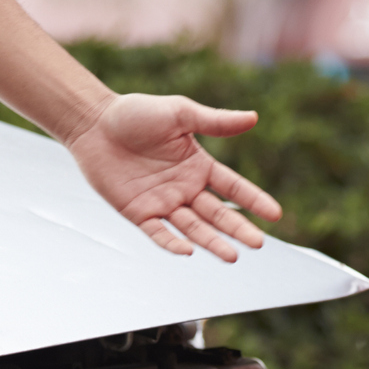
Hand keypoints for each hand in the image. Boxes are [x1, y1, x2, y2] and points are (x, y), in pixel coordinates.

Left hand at [65, 94, 281, 261]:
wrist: (93, 123)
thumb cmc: (136, 112)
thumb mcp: (180, 113)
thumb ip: (215, 121)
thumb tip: (253, 118)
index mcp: (198, 165)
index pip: (233, 187)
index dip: (253, 200)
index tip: (275, 215)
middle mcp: (184, 188)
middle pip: (217, 214)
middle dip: (238, 229)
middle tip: (257, 244)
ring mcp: (162, 202)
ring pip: (193, 228)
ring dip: (212, 242)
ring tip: (232, 256)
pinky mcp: (138, 212)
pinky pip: (158, 233)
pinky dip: (172, 243)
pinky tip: (188, 251)